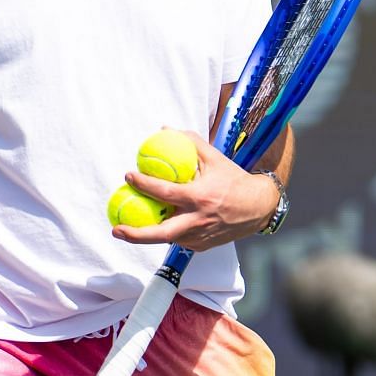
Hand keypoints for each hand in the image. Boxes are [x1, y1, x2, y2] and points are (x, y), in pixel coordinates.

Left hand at [111, 130, 279, 251]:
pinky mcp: (202, 246)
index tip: (128, 176)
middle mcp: (199, 220)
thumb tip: (165, 129)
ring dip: (150, 233)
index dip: (144, 184)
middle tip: (116, 228)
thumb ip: (190, 142)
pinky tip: (163, 223)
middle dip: (135, 234)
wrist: (259, 207)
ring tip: (131, 227)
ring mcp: (200, 237)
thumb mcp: (214, 157)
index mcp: (200, 197)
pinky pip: (180, 240)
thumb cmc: (235, 180)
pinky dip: (170, 231)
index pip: (165, 192)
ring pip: (168, 238)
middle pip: (160, 233)